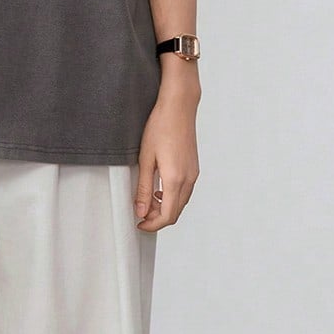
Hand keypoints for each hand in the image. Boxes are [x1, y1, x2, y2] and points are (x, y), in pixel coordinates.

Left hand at [134, 96, 199, 229]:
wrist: (179, 107)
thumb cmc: (160, 127)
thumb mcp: (145, 159)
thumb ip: (144, 188)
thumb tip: (141, 211)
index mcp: (175, 179)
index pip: (167, 216)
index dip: (152, 225)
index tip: (139, 224)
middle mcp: (189, 179)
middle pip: (176, 212)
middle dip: (158, 219)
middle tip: (141, 214)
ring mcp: (194, 174)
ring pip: (181, 203)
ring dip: (165, 208)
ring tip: (148, 201)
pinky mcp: (194, 168)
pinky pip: (185, 192)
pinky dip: (172, 197)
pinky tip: (160, 189)